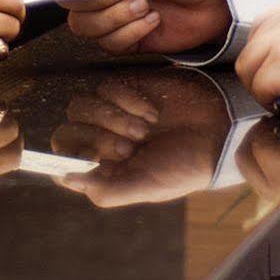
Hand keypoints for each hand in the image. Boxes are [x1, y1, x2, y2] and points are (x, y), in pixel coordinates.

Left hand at [48, 71, 227, 207]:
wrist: (217, 130)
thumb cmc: (184, 166)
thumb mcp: (147, 186)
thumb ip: (107, 190)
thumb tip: (64, 178)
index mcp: (103, 171)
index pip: (62, 162)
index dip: (70, 159)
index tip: (91, 158)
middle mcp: (101, 142)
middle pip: (67, 132)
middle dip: (99, 139)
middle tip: (132, 146)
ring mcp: (109, 114)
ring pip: (80, 107)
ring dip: (112, 118)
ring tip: (145, 128)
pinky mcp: (123, 90)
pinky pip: (104, 88)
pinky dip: (126, 99)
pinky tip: (151, 111)